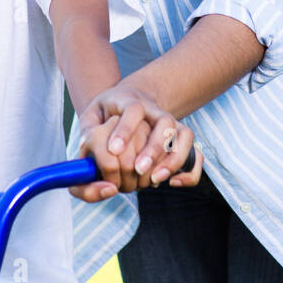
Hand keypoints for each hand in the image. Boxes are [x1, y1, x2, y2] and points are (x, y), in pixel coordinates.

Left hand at [75, 83, 201, 193]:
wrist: (132, 100)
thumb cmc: (109, 112)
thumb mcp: (92, 115)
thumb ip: (87, 133)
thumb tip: (87, 153)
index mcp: (130, 101)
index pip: (133, 109)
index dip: (126, 130)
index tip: (114, 150)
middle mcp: (155, 110)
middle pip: (164, 123)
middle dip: (153, 148)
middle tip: (137, 169)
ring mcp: (171, 123)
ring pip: (184, 135)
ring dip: (173, 159)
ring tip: (154, 179)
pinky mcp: (180, 138)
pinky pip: (195, 153)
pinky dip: (189, 169)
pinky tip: (173, 182)